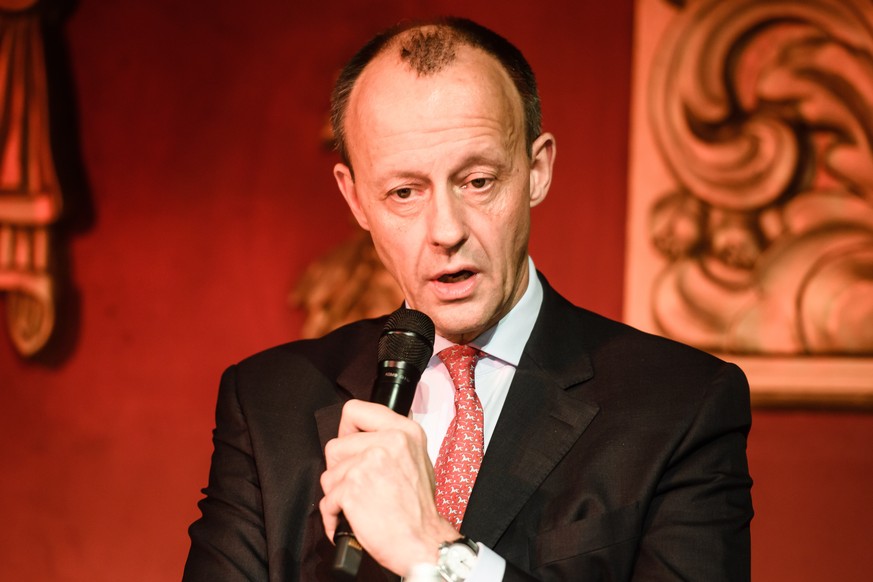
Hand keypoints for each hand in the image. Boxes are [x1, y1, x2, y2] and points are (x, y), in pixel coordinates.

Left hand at [320, 400, 458, 574]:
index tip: (350, 445)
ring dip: (338, 494)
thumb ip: (393, 442)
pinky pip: (327, 499)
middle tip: (360, 485)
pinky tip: (352, 519)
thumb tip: (368, 434)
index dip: (346, 431)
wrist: (423, 541)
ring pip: (328, 474)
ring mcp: (368, 463)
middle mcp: (388, 442)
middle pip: (335, 446)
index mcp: (404, 431)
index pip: (355, 410)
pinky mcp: (352, 487)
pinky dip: (334, 515)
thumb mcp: (418, 459)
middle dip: (340, 470)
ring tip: (361, 504)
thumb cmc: (419, 509)